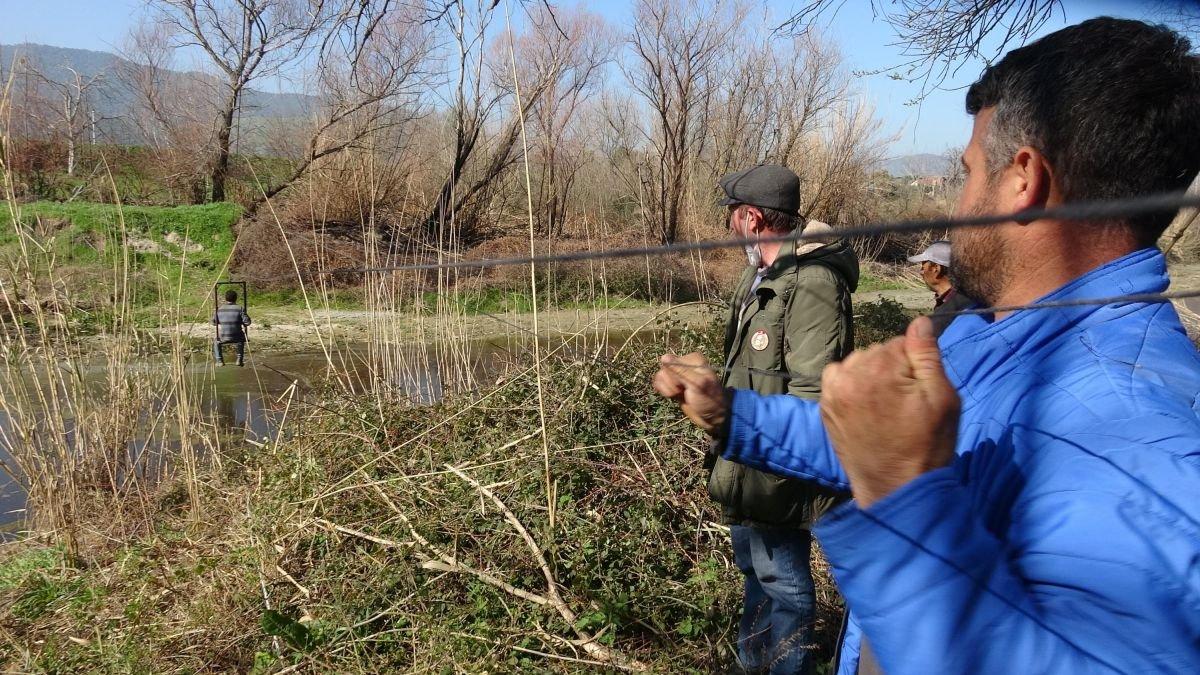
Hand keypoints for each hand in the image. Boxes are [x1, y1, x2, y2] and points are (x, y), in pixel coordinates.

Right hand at [652, 352, 729, 435]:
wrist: (711, 417)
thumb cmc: (709, 400)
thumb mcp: (697, 384)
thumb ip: (681, 371)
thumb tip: (664, 357)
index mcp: (692, 360)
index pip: (669, 362)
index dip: (673, 377)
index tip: (684, 386)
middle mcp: (684, 364)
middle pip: (663, 370)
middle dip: (671, 384)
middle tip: (683, 391)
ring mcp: (678, 375)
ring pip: (660, 377)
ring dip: (668, 389)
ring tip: (680, 394)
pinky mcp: (673, 384)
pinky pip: (659, 383)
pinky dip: (664, 391)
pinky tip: (674, 396)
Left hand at [819, 316, 959, 507]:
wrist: (895, 488)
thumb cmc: (927, 445)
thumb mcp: (941, 398)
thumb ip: (927, 355)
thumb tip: (920, 321)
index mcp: (879, 368)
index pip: (904, 342)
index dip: (917, 364)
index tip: (920, 391)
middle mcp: (850, 373)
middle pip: (880, 351)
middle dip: (895, 369)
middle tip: (905, 404)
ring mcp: (833, 390)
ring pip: (860, 363)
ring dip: (873, 376)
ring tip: (886, 408)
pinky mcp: (825, 405)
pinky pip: (841, 378)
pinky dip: (853, 385)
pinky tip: (867, 407)